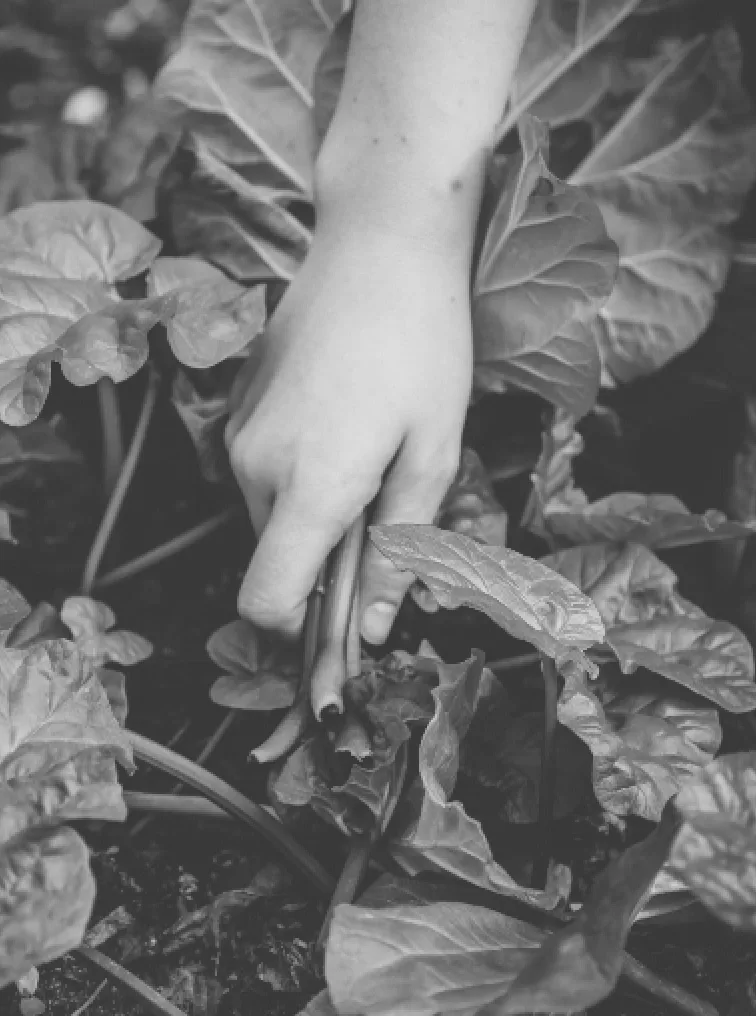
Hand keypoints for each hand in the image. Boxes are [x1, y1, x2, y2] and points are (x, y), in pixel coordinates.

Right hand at [225, 220, 472, 644]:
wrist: (378, 240)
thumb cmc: (423, 345)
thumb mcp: (434, 454)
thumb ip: (402, 549)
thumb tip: (377, 627)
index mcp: (311, 487)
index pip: (266, 602)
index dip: (302, 630)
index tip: (347, 620)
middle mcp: (256, 467)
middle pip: (278, 560)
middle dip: (328, 560)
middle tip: (391, 510)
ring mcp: (240, 433)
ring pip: (273, 515)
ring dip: (319, 512)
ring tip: (375, 453)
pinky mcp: (239, 406)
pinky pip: (266, 471)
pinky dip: (303, 474)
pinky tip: (348, 421)